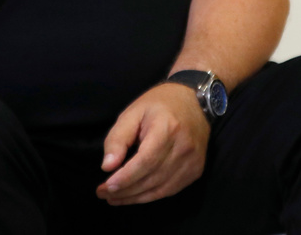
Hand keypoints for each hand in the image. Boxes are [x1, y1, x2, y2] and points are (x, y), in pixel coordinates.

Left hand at [97, 82, 209, 205]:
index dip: (126, 177)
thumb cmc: (159, 105)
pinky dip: (150, 196)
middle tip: (103, 193)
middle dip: (125, 190)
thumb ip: (118, 138)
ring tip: (114, 198)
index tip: (106, 187)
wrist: (195, 102)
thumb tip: (107, 167)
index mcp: (167, 128)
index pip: (146, 161)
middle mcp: (183, 147)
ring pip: (160, 189)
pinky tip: (134, 195)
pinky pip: (170, 190)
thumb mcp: (133, 113)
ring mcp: (193, 161)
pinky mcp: (196, 170)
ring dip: (135, 197)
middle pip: (152, 178)